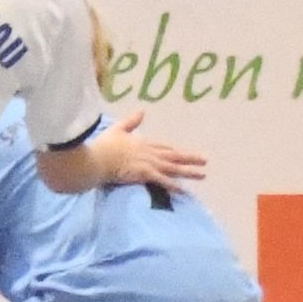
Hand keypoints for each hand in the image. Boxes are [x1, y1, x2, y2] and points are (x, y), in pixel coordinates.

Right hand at [92, 111, 207, 191]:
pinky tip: (184, 190)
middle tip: (205, 160)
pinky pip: (163, 181)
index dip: (175, 150)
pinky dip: (174, 185)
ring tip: (203, 174)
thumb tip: (142, 111)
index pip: (163, 147)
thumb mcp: (117, 129)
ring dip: (188, 171)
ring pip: (173, 167)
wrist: (97, 158)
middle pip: (174, 155)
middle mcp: (149, 152)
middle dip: (190, 158)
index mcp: (143, 143)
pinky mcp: (145, 174)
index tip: (184, 153)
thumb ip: (130, 121)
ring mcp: (148, 163)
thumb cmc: (103, 146)